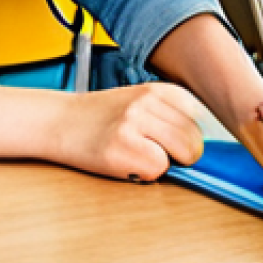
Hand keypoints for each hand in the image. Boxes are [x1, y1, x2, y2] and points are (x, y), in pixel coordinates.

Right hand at [51, 83, 204, 182]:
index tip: (180, 143)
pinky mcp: (120, 148)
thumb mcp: (138, 103)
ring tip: (139, 155)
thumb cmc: (101, 116)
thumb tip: (203, 145)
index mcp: (156, 89)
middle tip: (157, 153)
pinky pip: (156, 170)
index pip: (200, 117)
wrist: (59, 120)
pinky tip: (126, 162)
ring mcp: (132, 124)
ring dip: (164, 163)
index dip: (192, 137)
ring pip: (178, 154)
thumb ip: (169, 116)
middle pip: (194, 140)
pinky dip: (146, 173)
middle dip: (182, 155)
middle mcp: (146, 102)